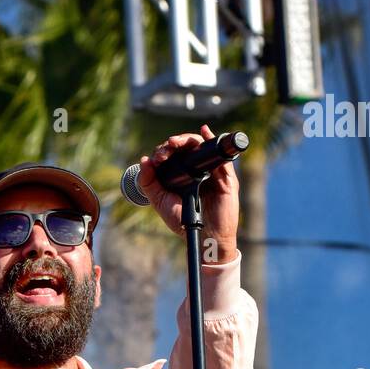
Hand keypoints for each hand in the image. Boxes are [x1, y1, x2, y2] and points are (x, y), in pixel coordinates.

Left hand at [137, 123, 239, 260]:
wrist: (203, 236)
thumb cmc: (183, 221)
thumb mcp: (161, 202)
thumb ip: (149, 183)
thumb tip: (144, 160)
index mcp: (182, 174)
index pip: (173, 154)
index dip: (164, 151)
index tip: (157, 159)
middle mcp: (196, 170)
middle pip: (187, 146)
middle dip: (175, 143)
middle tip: (167, 147)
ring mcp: (211, 172)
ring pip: (201, 146)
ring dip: (188, 139)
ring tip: (176, 142)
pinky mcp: (225, 177)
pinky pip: (220, 156)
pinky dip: (212, 141)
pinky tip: (204, 132)